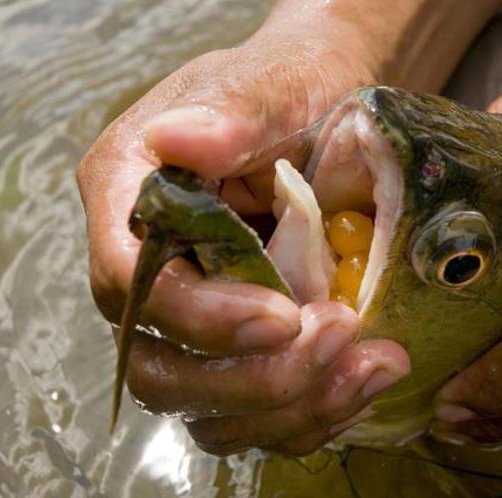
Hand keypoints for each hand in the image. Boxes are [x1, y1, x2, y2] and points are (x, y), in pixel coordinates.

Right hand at [76, 5, 414, 455]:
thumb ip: (228, 115)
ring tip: (374, 365)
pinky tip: (366, 380)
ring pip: (207, 407)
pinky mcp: (237, 348)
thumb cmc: (291, 90)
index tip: (283, 316)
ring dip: (290, 406)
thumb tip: (176, 138)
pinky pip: (255, 413)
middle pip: (159, 367)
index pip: (130, 283)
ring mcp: (191, 319)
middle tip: (338, 339)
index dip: (199, 315)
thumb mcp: (268, 88)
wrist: (330, 115)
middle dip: (249, 376)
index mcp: (128, 201)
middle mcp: (147, 272)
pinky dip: (311, 412)